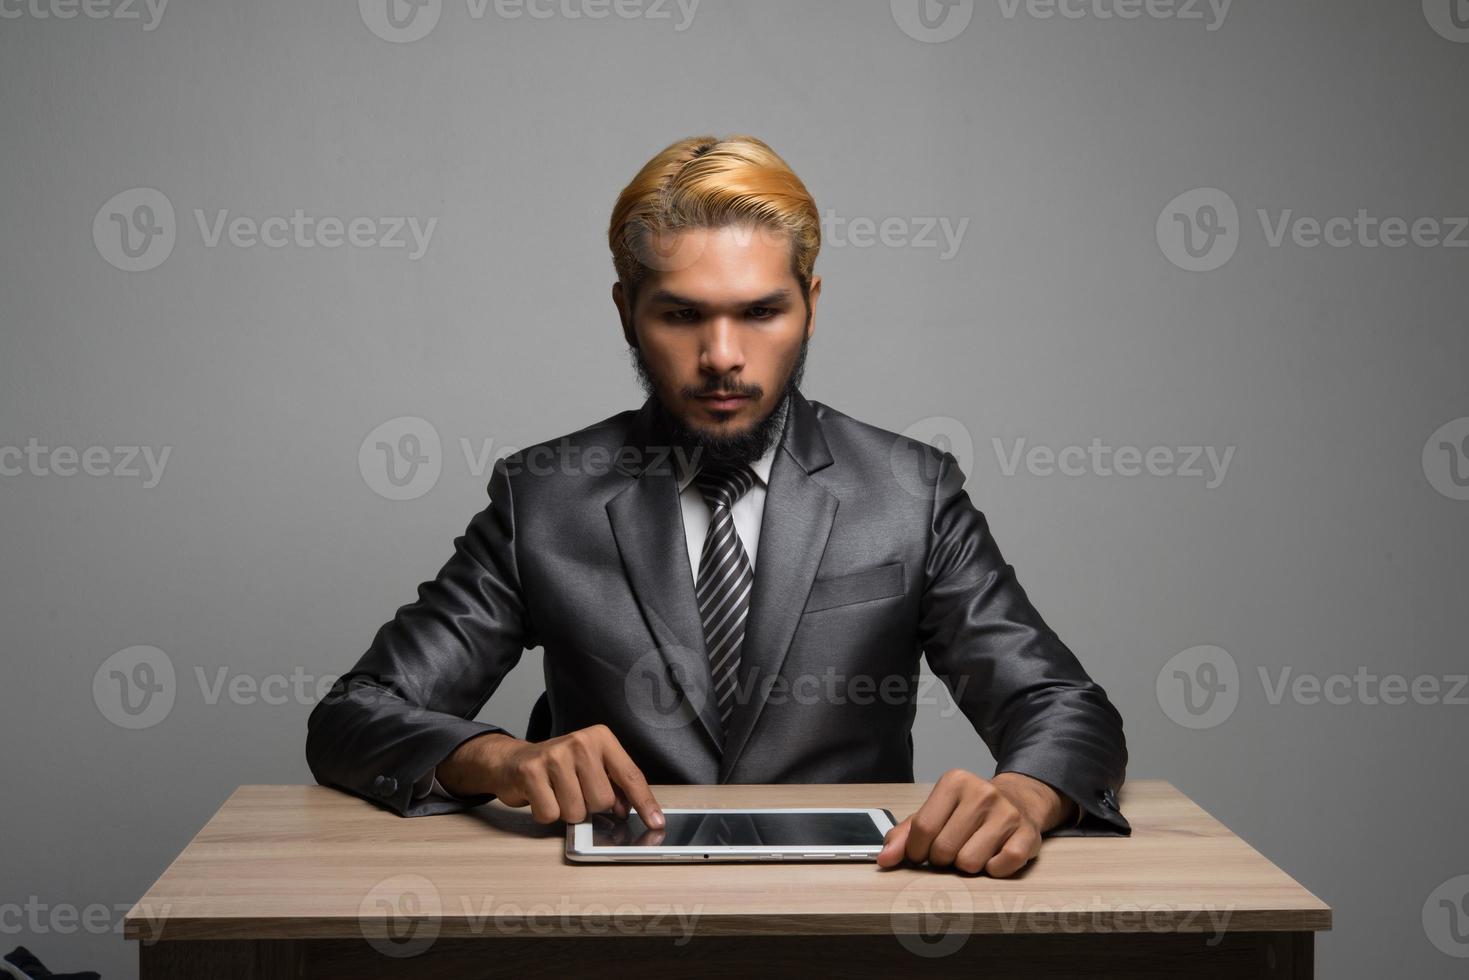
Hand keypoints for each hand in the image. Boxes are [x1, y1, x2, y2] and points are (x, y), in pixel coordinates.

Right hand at [437, 725, 664, 827]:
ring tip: (557, 794)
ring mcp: (554, 755)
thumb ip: (614, 786)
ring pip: (576, 811)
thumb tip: (628, 811)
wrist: (514, 761)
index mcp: (601, 738)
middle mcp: (580, 742)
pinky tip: (541, 796)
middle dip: (590, 807)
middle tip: (575, 793)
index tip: (655, 822)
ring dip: (567, 812)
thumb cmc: (560, 769)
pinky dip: (546, 813)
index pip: (630, 775)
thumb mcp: (592, 768)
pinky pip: (550, 814)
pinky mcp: (531, 771)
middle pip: (602, 800)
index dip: (644, 803)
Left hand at [876, 769, 1071, 876]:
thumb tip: (885, 859)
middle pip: (944, 849)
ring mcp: (1007, 814)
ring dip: (967, 866)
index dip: (917, 851)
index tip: (922, 853)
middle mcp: (982, 793)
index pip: (922, 829)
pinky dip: (993, 870)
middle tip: (953, 848)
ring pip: (969, 863)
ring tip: (974, 849)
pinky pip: (1000, 868)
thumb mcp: (935, 812)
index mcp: (955, 782)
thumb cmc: (969, 811)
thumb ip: (905, 834)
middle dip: (943, 859)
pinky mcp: (1027, 835)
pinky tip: (994, 855)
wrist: (1019, 801)